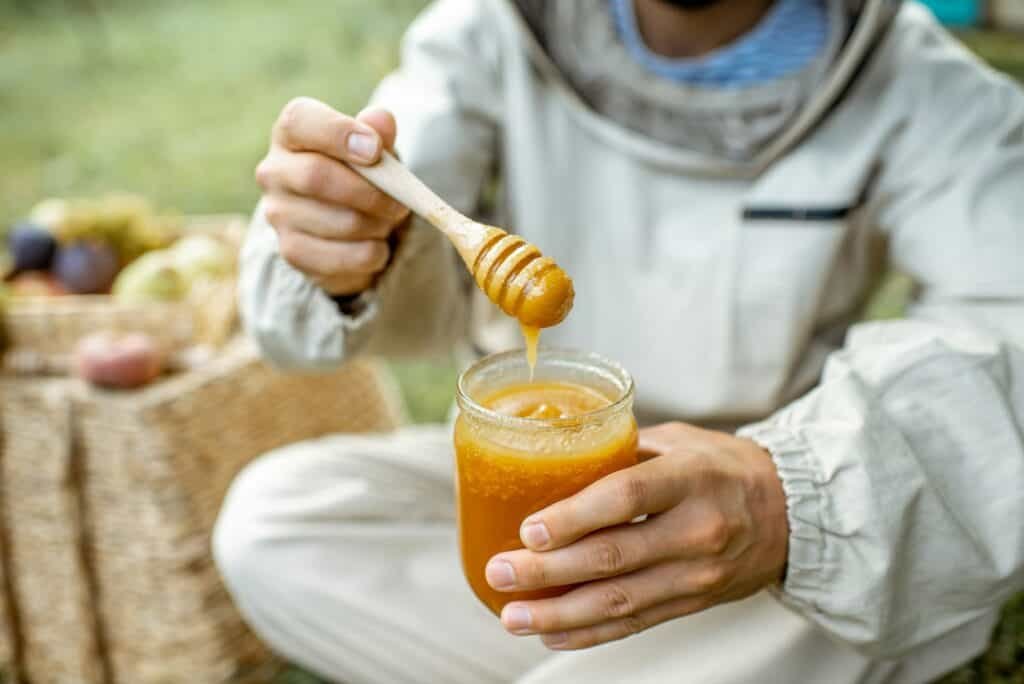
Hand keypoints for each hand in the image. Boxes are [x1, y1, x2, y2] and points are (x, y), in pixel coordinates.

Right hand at [256, 97, 410, 294]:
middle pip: (316, 176)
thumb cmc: (362, 173)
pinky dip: (373, 253)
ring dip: (378, 225)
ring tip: (386, 221)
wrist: (351, 225)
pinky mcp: (292, 251)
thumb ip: (379, 132)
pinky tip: (374, 244)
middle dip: (370, 192)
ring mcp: (278, 214)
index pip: (300, 121)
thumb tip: (381, 120)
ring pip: (340, 222)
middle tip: (400, 202)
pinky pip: (344, 257)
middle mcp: (274, 171)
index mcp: (291, 133)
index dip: (339, 133)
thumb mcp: (376, 149)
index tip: (375, 150)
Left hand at [485, 422, 788, 649]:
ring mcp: (696, 575)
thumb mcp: (680, 441)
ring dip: (558, 613)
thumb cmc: (723, 467)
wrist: (790, 513)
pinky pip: (634, 624)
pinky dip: (589, 632)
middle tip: (501, 571)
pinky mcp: (691, 603)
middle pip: (613, 558)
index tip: (529, 529)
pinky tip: (551, 633)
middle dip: (548, 571)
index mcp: (691, 478)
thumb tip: (553, 454)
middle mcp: (696, 531)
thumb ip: (622, 450)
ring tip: (512, 615)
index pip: (626, 498)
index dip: (574, 517)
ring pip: (619, 602)